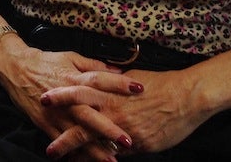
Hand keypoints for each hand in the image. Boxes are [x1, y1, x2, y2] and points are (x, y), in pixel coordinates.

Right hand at [0, 39, 141, 159]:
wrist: (16, 69)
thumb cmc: (46, 61)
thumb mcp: (70, 57)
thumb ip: (94, 65)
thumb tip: (118, 69)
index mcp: (75, 78)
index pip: (101, 79)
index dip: (120, 83)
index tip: (140, 89)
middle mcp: (67, 97)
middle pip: (90, 114)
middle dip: (109, 128)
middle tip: (128, 140)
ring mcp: (56, 113)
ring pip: (77, 133)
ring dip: (95, 148)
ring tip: (112, 160)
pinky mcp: (46, 123)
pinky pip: (62, 141)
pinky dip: (74, 153)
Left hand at [39, 68, 209, 154]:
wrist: (187, 97)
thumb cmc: (161, 84)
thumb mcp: (131, 77)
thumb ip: (111, 82)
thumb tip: (99, 78)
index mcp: (110, 92)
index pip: (79, 93)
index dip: (61, 97)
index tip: (43, 101)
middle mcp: (115, 112)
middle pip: (84, 127)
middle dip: (65, 141)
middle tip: (50, 150)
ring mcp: (126, 131)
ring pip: (100, 147)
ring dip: (83, 157)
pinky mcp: (140, 145)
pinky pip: (118, 155)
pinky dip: (106, 159)